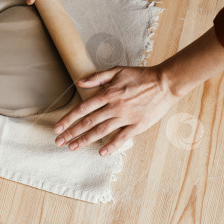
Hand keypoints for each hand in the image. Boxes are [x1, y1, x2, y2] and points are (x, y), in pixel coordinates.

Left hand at [54, 66, 178, 155]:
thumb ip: (97, 77)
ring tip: (73, 147)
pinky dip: (111, 146)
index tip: (58, 127)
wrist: (165, 83)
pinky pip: (122, 138)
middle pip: (88, 122)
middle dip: (72, 133)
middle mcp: (114, 106)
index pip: (82, 108)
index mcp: (108, 94)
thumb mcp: (117, 71)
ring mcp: (126, 117)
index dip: (68, 119)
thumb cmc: (141, 76)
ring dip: (85, 140)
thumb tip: (79, 83)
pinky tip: (101, 152)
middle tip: (59, 142)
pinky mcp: (138, 125)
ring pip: (101, 131)